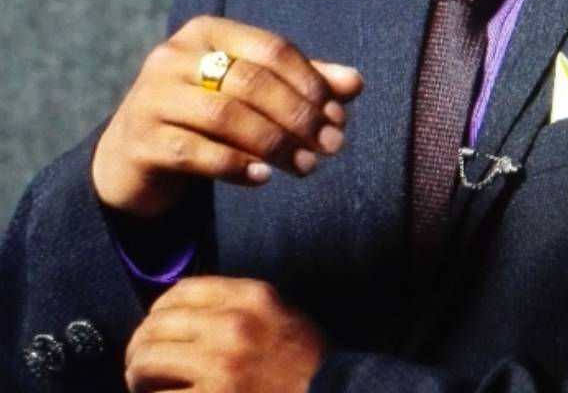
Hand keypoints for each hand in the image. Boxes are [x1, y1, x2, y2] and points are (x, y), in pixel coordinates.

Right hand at [92, 16, 363, 216]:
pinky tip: (263, 178)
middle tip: (332, 146)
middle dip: (299, 116)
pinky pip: (195, 152)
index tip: (340, 117)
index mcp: (208, 32)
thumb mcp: (253, 93)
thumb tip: (356, 83)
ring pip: (225, 116)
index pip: (272, 49)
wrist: (134, 155)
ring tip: (306, 166)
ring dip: (275, 144)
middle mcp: (174, 56)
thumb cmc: (206, 114)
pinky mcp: (141, 140)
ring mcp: (152, 96)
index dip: (312, 82)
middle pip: (253, 82)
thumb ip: (303, 83)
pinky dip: (235, 165)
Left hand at [125, 277, 325, 392]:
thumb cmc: (301, 357)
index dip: (158, 308)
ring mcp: (221, 366)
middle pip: (158, 323)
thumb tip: (180, 309)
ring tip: (141, 382)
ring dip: (137, 372)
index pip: (182, 289)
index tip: (155, 324)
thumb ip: (234, 302)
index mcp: (249, 296)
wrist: (326, 391)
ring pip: (149, 360)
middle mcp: (233, 325)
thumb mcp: (275, 310)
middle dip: (139, 343)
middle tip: (139, 359)